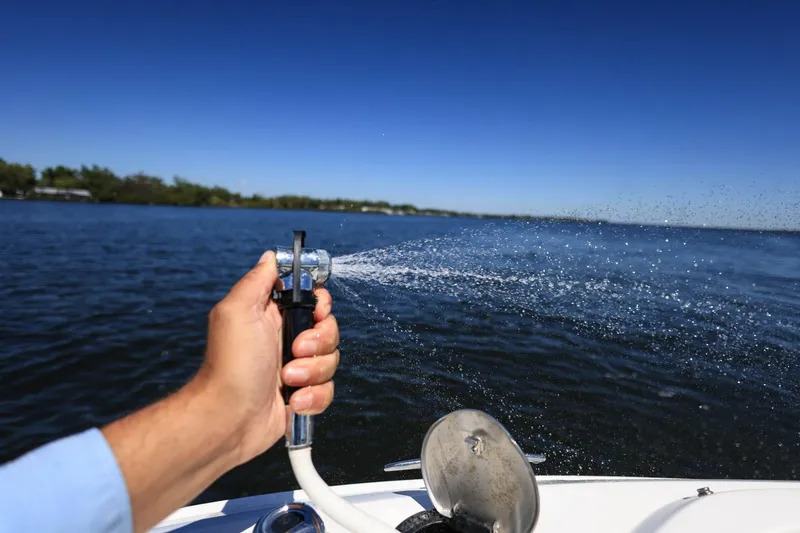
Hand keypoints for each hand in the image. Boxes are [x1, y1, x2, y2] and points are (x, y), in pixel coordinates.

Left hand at [199, 250, 338, 464]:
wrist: (228, 419)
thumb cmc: (229, 366)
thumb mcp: (237, 311)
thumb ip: (257, 280)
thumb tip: (271, 256)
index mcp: (273, 315)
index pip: (312, 298)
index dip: (320, 304)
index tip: (315, 313)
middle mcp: (286, 339)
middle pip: (329, 329)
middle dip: (319, 342)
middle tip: (293, 350)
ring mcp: (296, 368)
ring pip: (331, 361)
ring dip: (312, 372)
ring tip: (286, 381)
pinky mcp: (303, 395)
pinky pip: (327, 391)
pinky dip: (313, 398)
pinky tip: (291, 402)